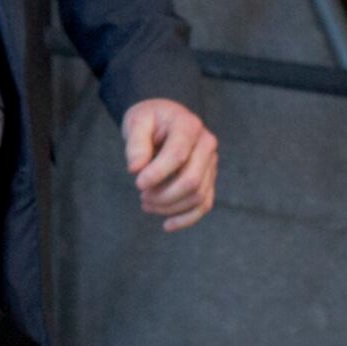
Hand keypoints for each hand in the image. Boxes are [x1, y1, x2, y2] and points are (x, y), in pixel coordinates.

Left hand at [124, 98, 218, 230]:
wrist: (162, 120)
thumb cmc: (148, 120)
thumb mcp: (136, 122)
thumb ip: (135, 143)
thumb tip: (136, 168)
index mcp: (189, 126)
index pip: (178, 156)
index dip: (157, 174)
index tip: (137, 183)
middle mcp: (207, 144)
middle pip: (191, 180)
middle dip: (164, 194)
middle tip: (142, 195)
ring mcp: (211, 163)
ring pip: (197, 196)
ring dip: (170, 207)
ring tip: (146, 203)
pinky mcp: (209, 179)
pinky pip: (204, 204)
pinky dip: (187, 218)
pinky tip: (167, 225)